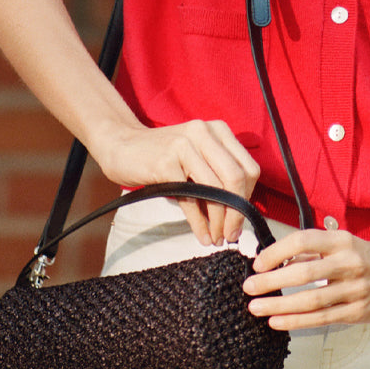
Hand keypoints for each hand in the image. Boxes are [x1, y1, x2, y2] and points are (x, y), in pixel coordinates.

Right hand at [92, 118, 259, 246]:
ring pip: (214, 190)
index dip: (248, 198)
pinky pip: (190, 199)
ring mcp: (184, 146)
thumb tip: (238, 215)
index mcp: (218, 130)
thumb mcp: (196, 157)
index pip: (248, 167)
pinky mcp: (165, 163)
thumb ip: (217, 176)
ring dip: (218, 222)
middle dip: (237, 212)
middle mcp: (204, 132)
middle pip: (235, 178)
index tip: (240, 219)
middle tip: (231, 235)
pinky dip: (199, 223)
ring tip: (216, 238)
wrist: (121, 145)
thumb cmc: (163, 155)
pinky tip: (202, 235)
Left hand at [241, 229, 369, 329]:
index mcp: (341, 241)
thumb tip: (276, 259)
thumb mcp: (341, 244)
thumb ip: (311, 253)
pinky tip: (277, 321)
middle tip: (249, 287)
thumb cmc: (366, 256)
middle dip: (272, 281)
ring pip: (311, 300)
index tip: (258, 263)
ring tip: (256, 307)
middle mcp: (348, 263)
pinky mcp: (356, 311)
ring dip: (279, 305)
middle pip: (304, 273)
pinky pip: (321, 318)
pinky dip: (297, 321)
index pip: (304, 241)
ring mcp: (353, 289)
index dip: (278, 251)